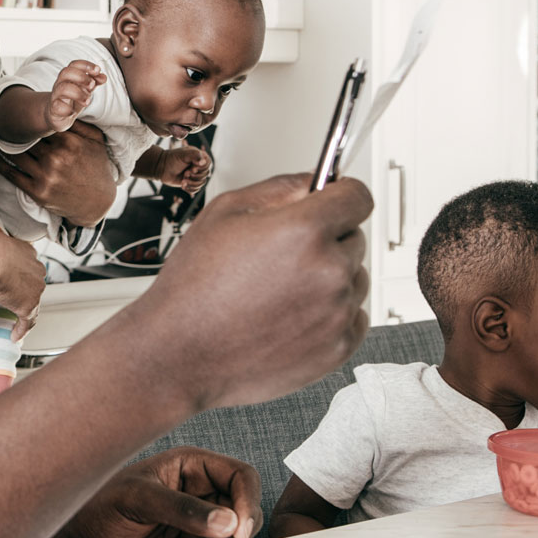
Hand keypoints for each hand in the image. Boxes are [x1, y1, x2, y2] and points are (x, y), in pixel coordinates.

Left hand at [0, 120, 115, 227]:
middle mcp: (56, 158)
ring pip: (16, 154)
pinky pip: (12, 174)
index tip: (14, 109)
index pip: (41, 125)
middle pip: (26, 138)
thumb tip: (64, 106)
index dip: (27, 117)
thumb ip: (80, 123)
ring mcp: (46, 176)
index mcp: (69, 142)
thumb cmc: (97, 167)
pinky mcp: (38, 192)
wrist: (98, 203)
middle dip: (11, 128)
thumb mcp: (96, 141)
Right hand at [0, 224, 47, 330]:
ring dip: (23, 311)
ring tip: (13, 319)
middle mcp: (36, 268)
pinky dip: (21, 329)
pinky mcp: (28, 305)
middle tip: (10, 298)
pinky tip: (14, 336)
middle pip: (33, 283)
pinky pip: (27, 321)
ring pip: (32, 302)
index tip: (12, 280)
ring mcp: (34, 288)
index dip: (20, 274)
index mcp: (27, 251)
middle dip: (24, 291)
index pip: (27, 266)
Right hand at [43, 60, 104, 134]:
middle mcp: (60, 84)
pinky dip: (67, 109)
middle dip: (81, 77)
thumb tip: (103, 76)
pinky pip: (57, 106)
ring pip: (62, 88)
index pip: (74, 65)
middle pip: (66, 73)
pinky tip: (72, 112)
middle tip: (91, 85)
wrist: (57, 114)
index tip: (98, 70)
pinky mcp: (53, 110)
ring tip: (87, 101)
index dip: (86, 65)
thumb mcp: (85, 89)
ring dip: (78, 93)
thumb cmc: (72, 99)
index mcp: (68, 77)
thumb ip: (94, 82)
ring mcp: (56, 96)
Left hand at [46, 448, 259, 537]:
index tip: (237, 531)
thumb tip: (228, 523)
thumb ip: (183, 509)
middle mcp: (200, 493)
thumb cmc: (98, 505)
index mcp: (193, 467)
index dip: (248, 503)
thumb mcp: (139, 499)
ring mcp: (196, 524)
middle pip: (244, 517)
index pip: (242, 477)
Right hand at [124, 173, 371, 411]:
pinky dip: (332, 314)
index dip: (341, 194)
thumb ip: (279, 188)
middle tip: (284, 255)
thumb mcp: (224, 213)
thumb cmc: (193, 290)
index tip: (332, 201)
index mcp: (304, 231)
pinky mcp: (338, 348)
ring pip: (355, 278)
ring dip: (331, 277)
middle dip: (327, 238)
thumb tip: (312, 182)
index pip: (358, 196)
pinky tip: (292, 314)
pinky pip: (354, 317)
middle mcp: (329, 271)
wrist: (180, 354)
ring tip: (282, 289)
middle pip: (355, 237)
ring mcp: (336, 313)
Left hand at [137, 141, 212, 193]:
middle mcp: (199, 166)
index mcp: (200, 157)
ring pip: (201, 183)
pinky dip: (190, 188)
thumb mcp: (183, 154)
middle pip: (205, 175)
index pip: (208, 164)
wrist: (162, 167)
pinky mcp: (191, 183)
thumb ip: (195, 155)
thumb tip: (203, 162)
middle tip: (185, 173)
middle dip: (194, 176)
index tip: (192, 168)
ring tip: (183, 180)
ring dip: (191, 183)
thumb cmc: (172, 158)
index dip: (201, 168)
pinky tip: (183, 184)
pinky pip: (196, 189)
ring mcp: (196, 175)